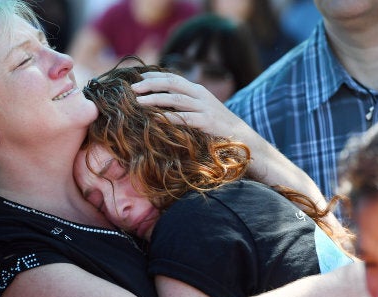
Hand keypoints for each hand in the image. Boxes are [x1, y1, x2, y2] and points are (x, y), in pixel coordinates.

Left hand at [131, 71, 254, 139]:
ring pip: (176, 98)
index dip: (154, 76)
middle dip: (151, 84)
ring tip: (138, 102)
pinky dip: (169, 117)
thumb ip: (184, 107)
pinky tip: (155, 119)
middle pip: (172, 83)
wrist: (245, 140)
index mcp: (198, 91)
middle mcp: (201, 95)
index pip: (173, 78)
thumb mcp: (201, 113)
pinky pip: (185, 118)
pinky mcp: (208, 122)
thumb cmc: (218, 129)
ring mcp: (205, 108)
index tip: (137, 78)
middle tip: (132, 88)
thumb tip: (160, 106)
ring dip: (155, 99)